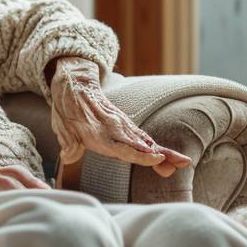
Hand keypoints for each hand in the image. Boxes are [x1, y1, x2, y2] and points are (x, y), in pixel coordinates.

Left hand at [48, 57, 192, 177]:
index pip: (122, 147)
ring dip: (165, 152)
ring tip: (183, 161)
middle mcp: (115, 129)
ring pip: (146, 141)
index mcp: (99, 132)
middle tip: (183, 162)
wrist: (75, 85)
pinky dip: (156, 147)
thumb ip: (69, 143)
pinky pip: (142, 138)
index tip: (156, 157)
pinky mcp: (125, 126)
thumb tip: (68, 157)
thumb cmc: (68, 109)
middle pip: (142, 145)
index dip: (139, 154)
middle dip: (162, 155)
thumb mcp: (62, 125)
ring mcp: (122, 126)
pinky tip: (168, 156)